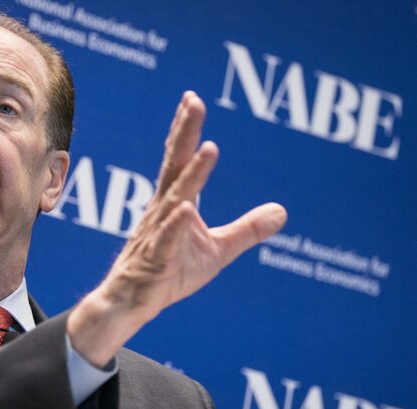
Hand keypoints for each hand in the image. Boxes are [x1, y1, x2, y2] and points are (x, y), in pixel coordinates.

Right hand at [68, 91, 286, 366]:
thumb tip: (282, 211)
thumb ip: (247, 229)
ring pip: (176, 198)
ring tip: (209, 148)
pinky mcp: (157, 259)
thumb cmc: (169, 272)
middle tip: (193, 102)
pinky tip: (185, 209)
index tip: (192, 99)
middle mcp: (163, 211)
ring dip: (193, 174)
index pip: (180, 160)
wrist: (133, 302)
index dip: (186, 130)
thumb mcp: (218, 251)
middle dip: (185, 134)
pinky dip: (176, 224)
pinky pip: (167, 240)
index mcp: (174, 203)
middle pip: (175, 166)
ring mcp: (158, 233)